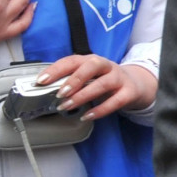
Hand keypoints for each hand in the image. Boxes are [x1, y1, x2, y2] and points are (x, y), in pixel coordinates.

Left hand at [38, 54, 155, 120]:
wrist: (135, 84)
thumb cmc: (104, 80)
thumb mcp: (89, 77)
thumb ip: (71, 80)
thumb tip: (46, 90)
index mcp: (92, 60)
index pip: (73, 60)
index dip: (56, 69)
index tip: (41, 81)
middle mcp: (107, 66)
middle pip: (91, 66)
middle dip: (74, 79)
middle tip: (60, 93)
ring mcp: (119, 78)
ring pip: (102, 84)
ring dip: (83, 96)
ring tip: (67, 106)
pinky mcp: (129, 92)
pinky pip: (115, 101)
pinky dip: (100, 110)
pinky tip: (87, 116)